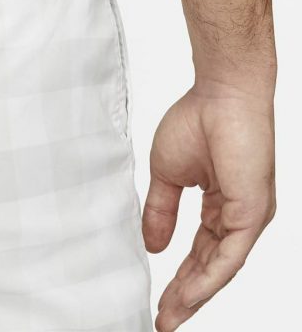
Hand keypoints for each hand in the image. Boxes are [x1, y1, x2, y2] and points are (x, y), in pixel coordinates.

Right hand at [143, 77, 275, 331]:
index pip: (199, 251)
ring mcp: (248, 216)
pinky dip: (209, 278)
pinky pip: (230, 255)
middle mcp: (238, 217)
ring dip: (195, 294)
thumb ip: (160, 211)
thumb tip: (152, 245)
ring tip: (170, 316)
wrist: (220, 95)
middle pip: (210, 266)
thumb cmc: (196, 121)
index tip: (159, 299)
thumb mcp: (167, 174)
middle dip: (185, 294)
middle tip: (164, 319)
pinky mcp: (252, 212)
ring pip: (221, 268)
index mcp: (220, 206)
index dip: (179, 277)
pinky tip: (190, 295)